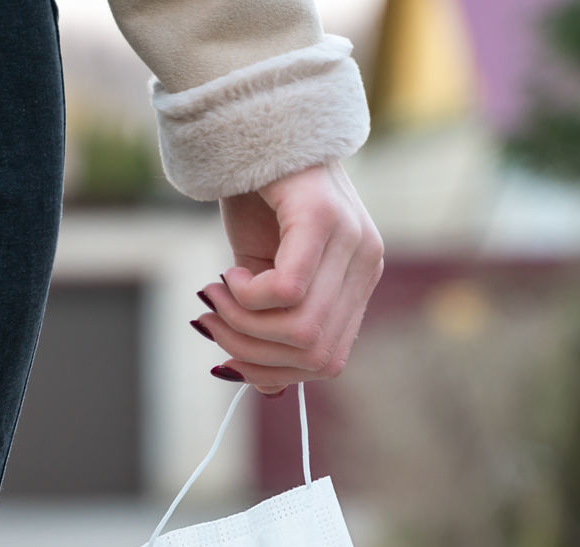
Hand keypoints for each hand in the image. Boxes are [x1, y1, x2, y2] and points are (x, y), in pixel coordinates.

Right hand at [194, 161, 383, 395]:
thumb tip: (265, 388)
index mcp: (357, 282)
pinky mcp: (326, 220)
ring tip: (218, 294)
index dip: (273, 371)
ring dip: (244, 324)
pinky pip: (288, 291)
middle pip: (314, 355)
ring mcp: (353, 241)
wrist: (254, 126)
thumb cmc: (258, 200)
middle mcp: (365, 264)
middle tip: (214, 321)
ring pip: (302, 330)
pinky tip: (230, 273)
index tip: (228, 352)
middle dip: (252, 352)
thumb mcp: (263, 276)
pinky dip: (248, 296)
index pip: (327, 362)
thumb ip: (271, 327)